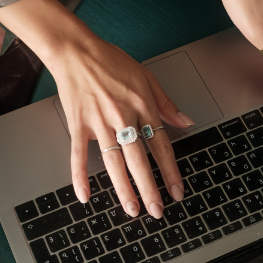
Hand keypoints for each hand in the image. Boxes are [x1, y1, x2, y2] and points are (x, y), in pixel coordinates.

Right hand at [0, 0, 190, 217]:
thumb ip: (166, 103)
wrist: (77, 51)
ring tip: (131, 209)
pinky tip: (85, 195)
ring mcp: (99, 123)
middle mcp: (123, 117)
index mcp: (143, 106)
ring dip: (123, 188)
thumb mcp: (147, 78)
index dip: (170, 171)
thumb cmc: (111, 61)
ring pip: (114, 162)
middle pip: (139, 160)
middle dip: (149, 188)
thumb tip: (186, 122)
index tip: (176, 191)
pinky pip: (78, 155)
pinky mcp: (79, 125)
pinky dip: (80, 176)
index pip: (161, 146)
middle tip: (156, 210)